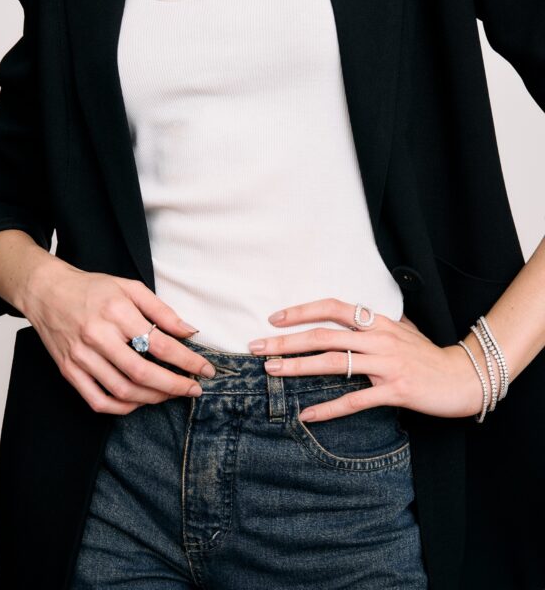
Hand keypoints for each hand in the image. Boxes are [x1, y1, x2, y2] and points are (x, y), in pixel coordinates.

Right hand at [22, 258, 215, 414]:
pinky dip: (122, 408)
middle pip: (142, 373)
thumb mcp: (130, 288)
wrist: (46, 291)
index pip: (160, 344)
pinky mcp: (69, 371)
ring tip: (170, 394)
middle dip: (174, 386)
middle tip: (193, 390)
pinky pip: (98, 401)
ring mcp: (81, 356)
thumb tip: (189, 332)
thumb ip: (161, 311)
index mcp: (117, 312)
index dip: (187, 361)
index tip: (205, 370)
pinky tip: (138, 401)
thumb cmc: (92, 288)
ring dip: (152, 398)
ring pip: (122, 391)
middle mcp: (97, 336)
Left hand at [247, 297, 485, 421]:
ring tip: (271, 371)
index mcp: (378, 322)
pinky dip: (329, 408)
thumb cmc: (427, 354)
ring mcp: (386, 364)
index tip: (274, 318)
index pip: (332, 307)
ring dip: (298, 368)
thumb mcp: (400, 330)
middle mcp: (379, 338)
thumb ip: (373, 324)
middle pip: (323, 335)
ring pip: (333, 363)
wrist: (465, 377)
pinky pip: (355, 400)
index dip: (301, 311)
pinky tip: (307, 415)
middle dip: (286, 341)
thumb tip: (348, 317)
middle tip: (256, 347)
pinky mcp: (395, 390)